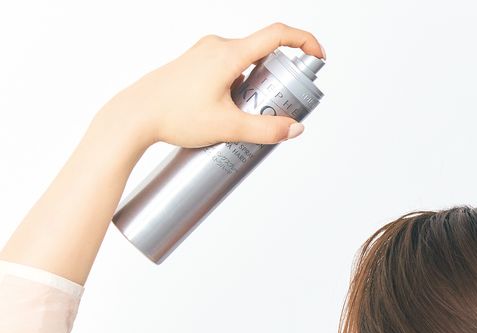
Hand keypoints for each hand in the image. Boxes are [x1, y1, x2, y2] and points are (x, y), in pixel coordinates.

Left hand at [100, 23, 324, 149]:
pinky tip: (230, 112)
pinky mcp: (195, 64)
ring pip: (245, 62)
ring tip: (249, 116)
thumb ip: (266, 130)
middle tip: (279, 107)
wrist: (134, 116)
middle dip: (279, 77)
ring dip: (257, 84)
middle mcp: (217, 46)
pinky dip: (240, 85)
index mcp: (229, 54)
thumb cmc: (175, 117)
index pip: (277, 34)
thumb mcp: (228, 127)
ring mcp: (204, 53)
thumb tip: (295, 129)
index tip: (318, 56)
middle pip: (262, 51)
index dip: (304, 41)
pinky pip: (228, 68)